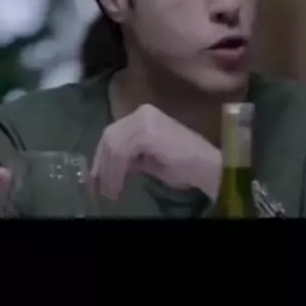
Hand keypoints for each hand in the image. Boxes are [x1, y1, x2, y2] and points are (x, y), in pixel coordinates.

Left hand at [91, 105, 221, 201]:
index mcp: (143, 115)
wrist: (208, 168)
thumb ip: (129, 156)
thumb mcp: (148, 159)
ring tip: (111, 193)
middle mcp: (142, 112)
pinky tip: (118, 187)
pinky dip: (115, 172)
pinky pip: (121, 152)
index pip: (113, 133)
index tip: (97, 181)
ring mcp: (144, 119)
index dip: (101, 158)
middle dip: (102, 165)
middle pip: (109, 137)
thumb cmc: (184, 165)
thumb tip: (106, 168)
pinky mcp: (147, 131)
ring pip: (112, 145)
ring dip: (108, 172)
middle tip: (101, 190)